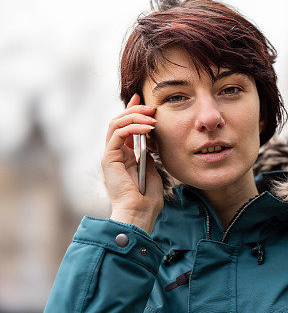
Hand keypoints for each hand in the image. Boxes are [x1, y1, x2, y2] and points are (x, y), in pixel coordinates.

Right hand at [102, 93, 163, 233]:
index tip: (144, 100)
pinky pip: (117, 134)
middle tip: (150, 106)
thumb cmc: (148, 198)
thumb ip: (149, 155)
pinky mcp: (109, 159)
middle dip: (135, 110)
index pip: (125, 127)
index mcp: (124, 155)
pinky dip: (131, 127)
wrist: (140, 213)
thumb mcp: (152, 171)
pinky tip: (146, 128)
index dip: (133, 111)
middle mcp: (115, 153)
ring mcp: (110, 155)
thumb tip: (151, 141)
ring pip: (116, 124)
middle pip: (119, 122)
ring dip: (134, 116)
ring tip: (150, 116)